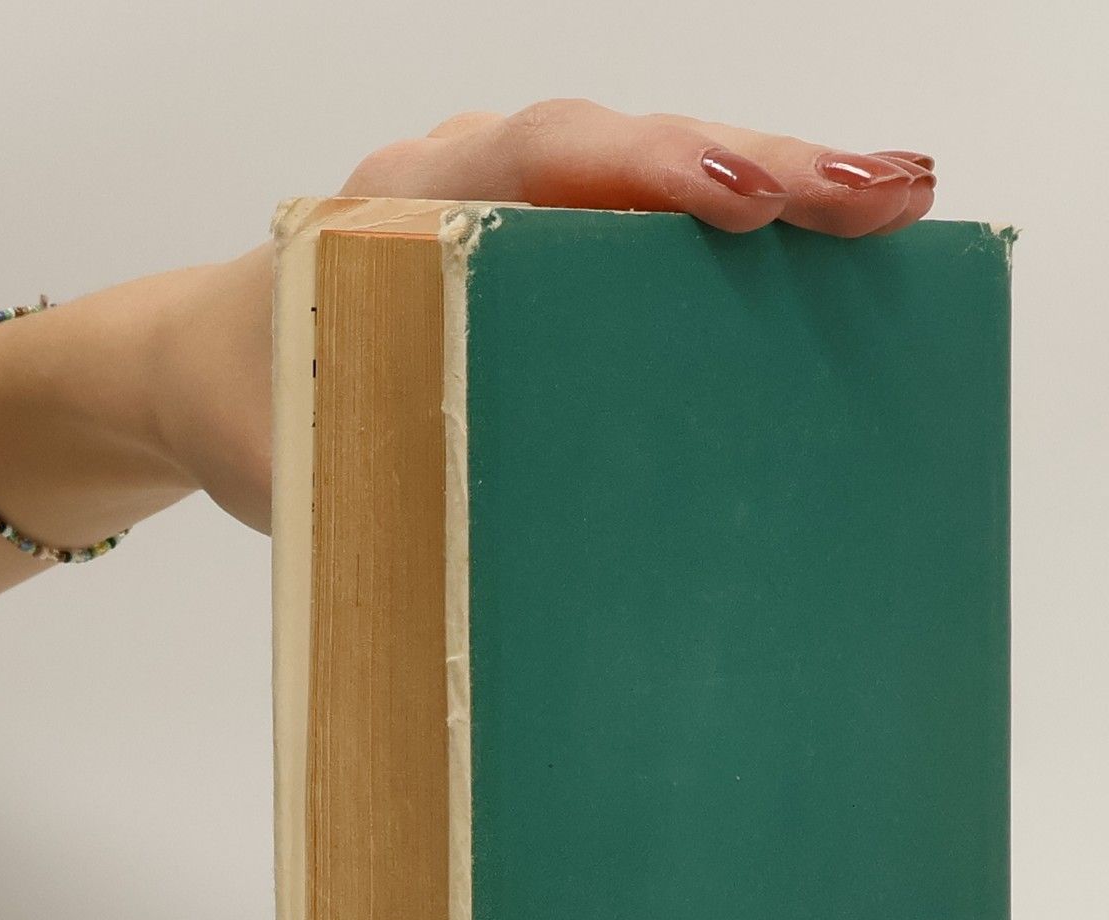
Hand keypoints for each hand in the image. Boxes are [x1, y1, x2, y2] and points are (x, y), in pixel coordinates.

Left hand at [150, 102, 938, 534]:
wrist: (208, 371)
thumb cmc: (251, 400)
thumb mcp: (294, 450)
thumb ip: (366, 480)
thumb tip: (477, 576)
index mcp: (407, 207)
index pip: (541, 158)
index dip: (643, 170)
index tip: (736, 198)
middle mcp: (482, 189)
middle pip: (637, 154)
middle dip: (766, 167)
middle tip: (882, 199)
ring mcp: (533, 221)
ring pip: (669, 185)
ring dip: (787, 192)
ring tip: (900, 209)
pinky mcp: (562, 270)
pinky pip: (665, 241)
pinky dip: (754, 245)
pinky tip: (843, 258)